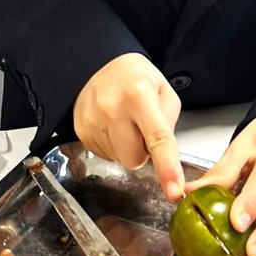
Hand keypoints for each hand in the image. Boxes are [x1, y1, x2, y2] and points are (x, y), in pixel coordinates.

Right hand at [73, 53, 184, 200]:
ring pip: (119, 159)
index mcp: (139, 95)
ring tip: (124, 121)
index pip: (157, 138)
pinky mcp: (80, 130)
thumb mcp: (163, 91)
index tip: (174, 191)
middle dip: (143, 151)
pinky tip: (111, 125)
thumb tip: (166, 158)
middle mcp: (112, 108)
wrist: (100, 65)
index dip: (167, 167)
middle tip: (140, 127)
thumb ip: (169, 124)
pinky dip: (112, 145)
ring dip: (126, 147)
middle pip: (135, 158)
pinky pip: (104, 155)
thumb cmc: (135, 78)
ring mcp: (92, 120)